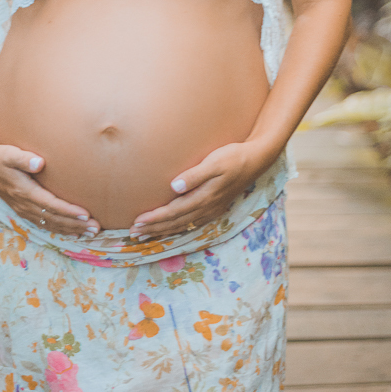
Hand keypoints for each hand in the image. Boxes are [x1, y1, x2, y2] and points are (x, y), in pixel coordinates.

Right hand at [0, 145, 100, 239]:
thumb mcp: (8, 154)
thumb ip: (23, 158)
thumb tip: (40, 162)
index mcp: (24, 192)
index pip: (51, 205)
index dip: (69, 211)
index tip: (86, 214)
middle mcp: (25, 205)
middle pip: (54, 219)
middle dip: (76, 225)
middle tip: (96, 228)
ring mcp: (25, 210)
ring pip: (51, 224)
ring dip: (71, 230)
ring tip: (91, 233)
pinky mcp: (25, 211)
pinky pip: (45, 224)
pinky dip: (60, 230)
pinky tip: (74, 233)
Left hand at [129, 142, 260, 240]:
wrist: (256, 160)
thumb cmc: (233, 157)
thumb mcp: (214, 162)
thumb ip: (195, 175)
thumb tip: (174, 186)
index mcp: (204, 197)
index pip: (173, 212)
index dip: (154, 218)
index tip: (137, 222)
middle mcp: (207, 208)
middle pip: (175, 222)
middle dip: (154, 229)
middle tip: (134, 234)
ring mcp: (212, 210)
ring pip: (183, 225)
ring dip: (163, 231)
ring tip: (146, 235)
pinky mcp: (215, 207)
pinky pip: (192, 223)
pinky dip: (177, 228)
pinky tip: (170, 229)